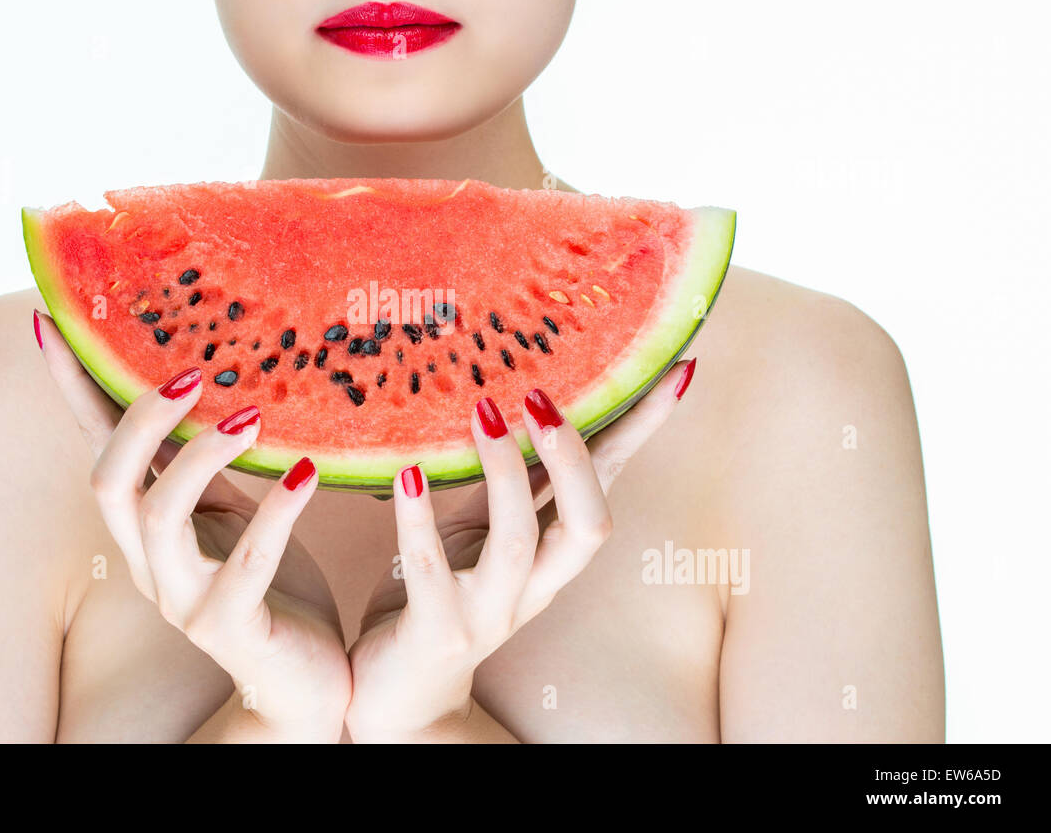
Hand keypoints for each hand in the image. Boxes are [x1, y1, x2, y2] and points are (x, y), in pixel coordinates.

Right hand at [34, 310, 350, 741]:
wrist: (306, 683)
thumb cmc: (272, 590)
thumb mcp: (234, 515)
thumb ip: (207, 465)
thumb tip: (199, 382)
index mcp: (147, 528)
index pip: (97, 446)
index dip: (72, 388)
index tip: (51, 318)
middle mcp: (149, 563)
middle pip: (109, 480)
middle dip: (140, 417)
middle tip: (194, 369)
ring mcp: (182, 599)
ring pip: (159, 518)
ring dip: (200, 456)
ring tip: (251, 413)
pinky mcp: (230, 629)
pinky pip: (245, 564)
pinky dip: (276, 512)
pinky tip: (309, 473)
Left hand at [346, 360, 695, 741]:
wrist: (398, 698)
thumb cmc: (437, 601)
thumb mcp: (476, 535)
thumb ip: (505, 486)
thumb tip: (523, 406)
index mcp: (549, 557)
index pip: (608, 485)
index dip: (640, 434)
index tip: (672, 372)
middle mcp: (532, 587)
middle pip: (588, 525)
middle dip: (576, 460)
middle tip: (543, 397)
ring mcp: (488, 612)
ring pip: (517, 541)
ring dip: (503, 471)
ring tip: (484, 413)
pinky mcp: (436, 631)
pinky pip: (431, 571)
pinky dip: (419, 520)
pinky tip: (408, 473)